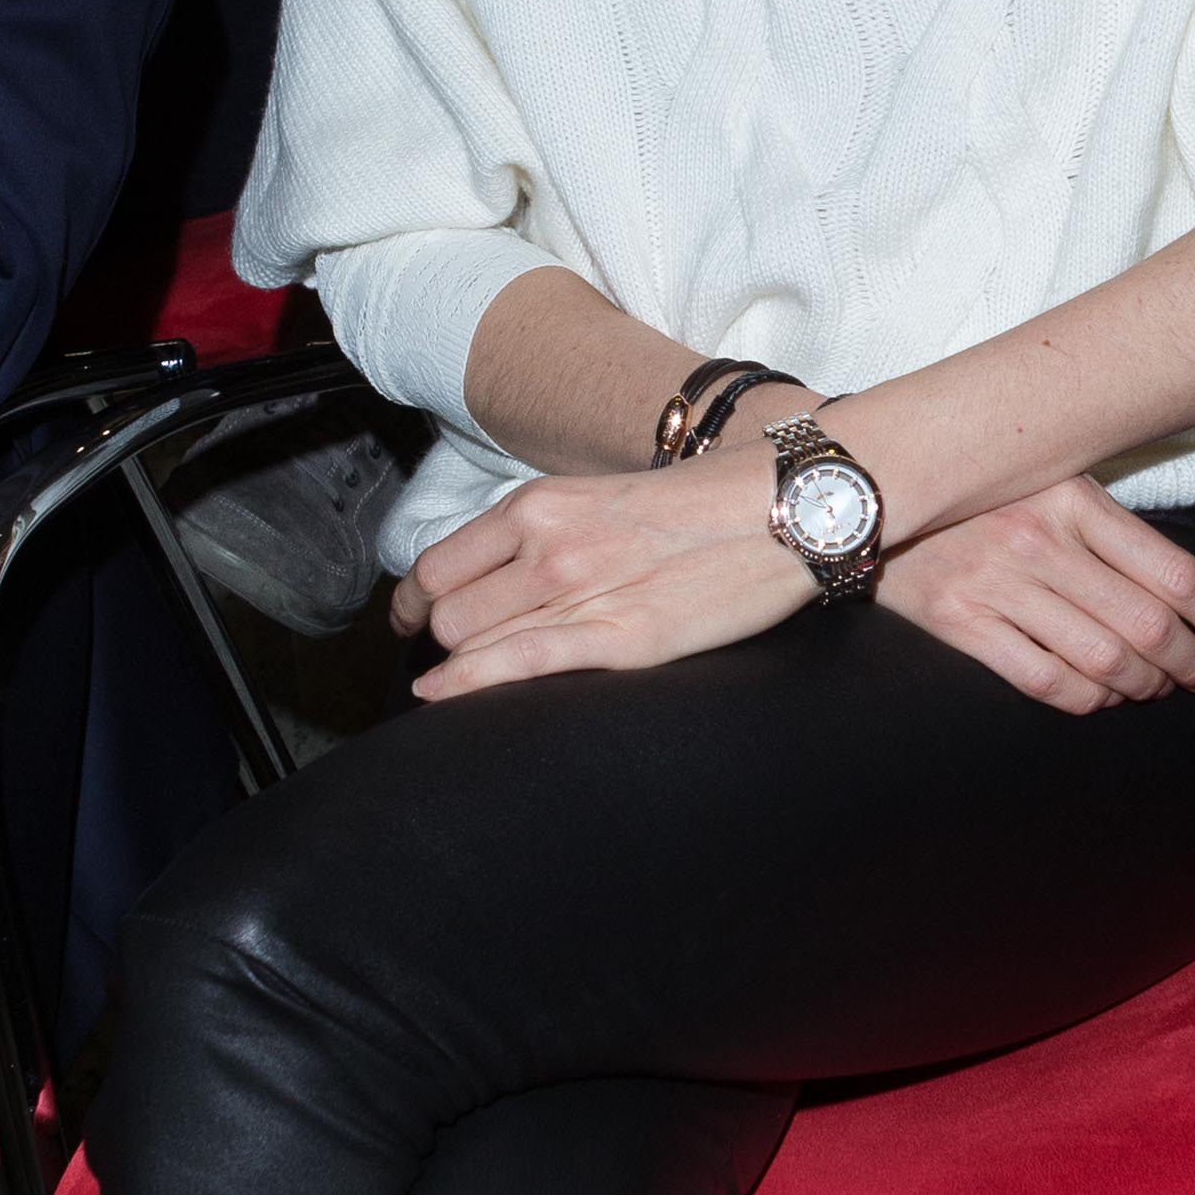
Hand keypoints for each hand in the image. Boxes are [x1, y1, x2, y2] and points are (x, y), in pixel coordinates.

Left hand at [391, 447, 814, 701]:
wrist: (782, 505)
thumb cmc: (702, 503)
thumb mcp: (604, 498)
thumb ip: (548, 532)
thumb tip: (500, 576)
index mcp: (542, 504)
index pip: (438, 564)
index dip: (414, 602)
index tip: (412, 621)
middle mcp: (549, 542)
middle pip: (444, 610)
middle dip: (435, 639)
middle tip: (447, 657)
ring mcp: (582, 589)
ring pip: (470, 639)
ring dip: (454, 664)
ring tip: (457, 682)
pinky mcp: (623, 637)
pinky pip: (520, 663)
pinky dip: (468, 683)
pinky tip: (442, 695)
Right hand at [876, 479, 1194, 714]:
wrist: (864, 494)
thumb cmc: (974, 490)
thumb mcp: (1044, 479)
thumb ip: (1104, 522)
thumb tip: (1182, 586)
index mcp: (1072, 496)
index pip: (1176, 572)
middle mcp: (1038, 539)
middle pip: (1149, 624)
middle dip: (1194, 663)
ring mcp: (996, 583)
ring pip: (1104, 659)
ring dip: (1146, 686)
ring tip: (1159, 689)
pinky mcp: (958, 623)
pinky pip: (1046, 681)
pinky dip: (1090, 699)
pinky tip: (1106, 697)